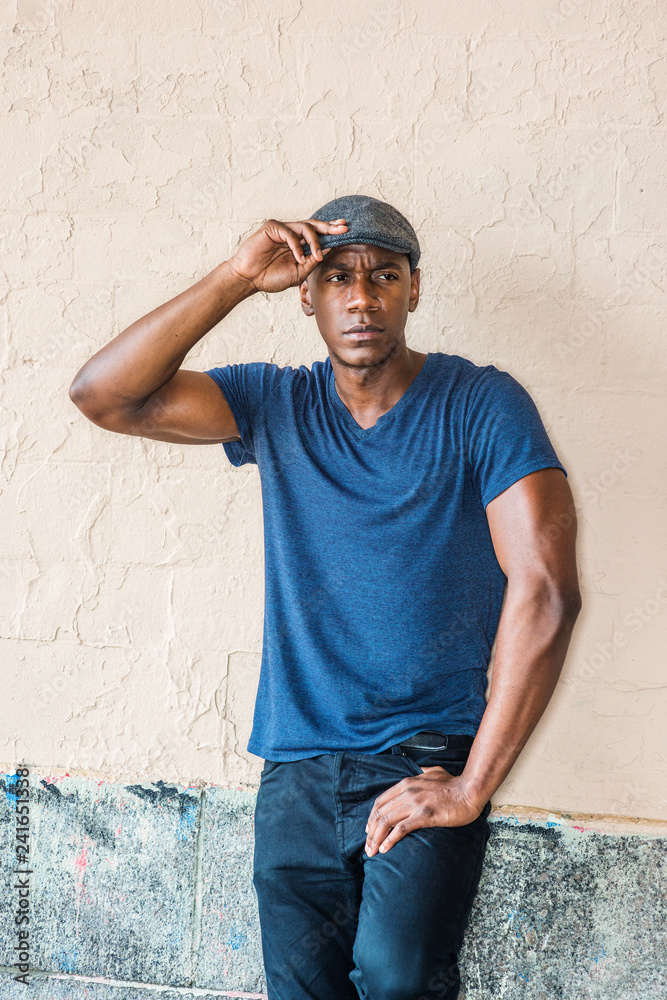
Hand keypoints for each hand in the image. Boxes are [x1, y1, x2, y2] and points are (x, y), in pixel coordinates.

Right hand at [226, 217, 347, 294]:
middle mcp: (292, 234)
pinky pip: (289, 233)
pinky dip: (296, 245)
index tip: (346, 230)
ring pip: (305, 227)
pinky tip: (298, 257)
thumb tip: (330, 249)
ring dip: (315, 241)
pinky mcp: (271, 228)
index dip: (331, 231)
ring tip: (317, 254)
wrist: (249, 279)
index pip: (318, 234)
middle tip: (344, 228)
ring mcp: (282, 230)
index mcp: (299, 244)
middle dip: (330, 226)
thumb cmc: (271, 277)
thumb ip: (313, 261)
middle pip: (315, 225)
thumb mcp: (299, 273)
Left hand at [363, 766, 483, 856]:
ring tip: (373, 851)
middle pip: (380, 813)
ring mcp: (415, 803)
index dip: (371, 817)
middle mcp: (407, 791)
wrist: (470, 791)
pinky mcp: (424, 815)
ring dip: (376, 838)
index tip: (368, 829)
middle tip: (368, 846)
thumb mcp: (433, 771)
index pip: (381, 801)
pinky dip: (390, 840)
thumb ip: (421, 772)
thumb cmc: (453, 783)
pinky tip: (385, 849)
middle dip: (371, 831)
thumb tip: (418, 771)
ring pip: (387, 821)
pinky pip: (401, 829)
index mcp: (406, 783)